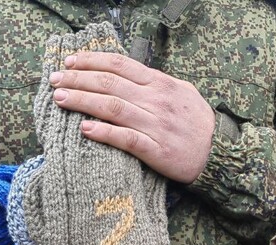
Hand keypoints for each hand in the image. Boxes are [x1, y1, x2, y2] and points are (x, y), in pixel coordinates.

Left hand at [49, 52, 215, 183]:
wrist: (219, 153)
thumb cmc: (198, 124)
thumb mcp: (182, 93)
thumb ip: (155, 83)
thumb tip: (127, 75)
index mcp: (160, 84)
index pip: (120, 65)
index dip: (92, 60)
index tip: (70, 61)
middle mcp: (156, 101)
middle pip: (110, 84)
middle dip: (78, 79)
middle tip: (55, 79)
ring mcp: (156, 125)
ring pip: (113, 108)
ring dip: (83, 102)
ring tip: (61, 99)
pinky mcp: (156, 150)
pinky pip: (126, 139)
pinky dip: (104, 133)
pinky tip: (85, 129)